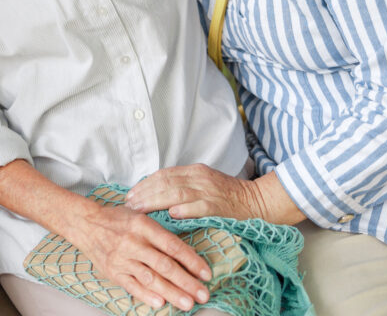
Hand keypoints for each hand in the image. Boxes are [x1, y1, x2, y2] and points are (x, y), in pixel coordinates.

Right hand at [65, 201, 211, 311]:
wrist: (85, 223)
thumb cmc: (117, 219)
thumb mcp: (140, 216)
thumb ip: (160, 233)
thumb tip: (186, 252)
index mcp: (144, 225)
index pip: (173, 246)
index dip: (192, 261)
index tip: (206, 273)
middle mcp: (134, 242)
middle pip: (165, 265)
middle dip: (187, 282)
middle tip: (203, 294)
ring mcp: (122, 258)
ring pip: (151, 278)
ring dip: (171, 292)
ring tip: (188, 303)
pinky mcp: (113, 271)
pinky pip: (132, 285)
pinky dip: (147, 295)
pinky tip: (160, 303)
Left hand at [124, 164, 303, 225]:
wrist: (258, 201)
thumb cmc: (229, 196)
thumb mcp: (204, 184)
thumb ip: (184, 186)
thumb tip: (157, 194)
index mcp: (195, 172)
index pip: (164, 174)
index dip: (145, 183)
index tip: (130, 194)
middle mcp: (200, 178)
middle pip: (165, 182)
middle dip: (144, 193)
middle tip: (128, 204)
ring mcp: (209, 191)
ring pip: (177, 193)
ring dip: (156, 201)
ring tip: (140, 209)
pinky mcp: (219, 206)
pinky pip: (200, 207)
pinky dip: (185, 210)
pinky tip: (171, 214)